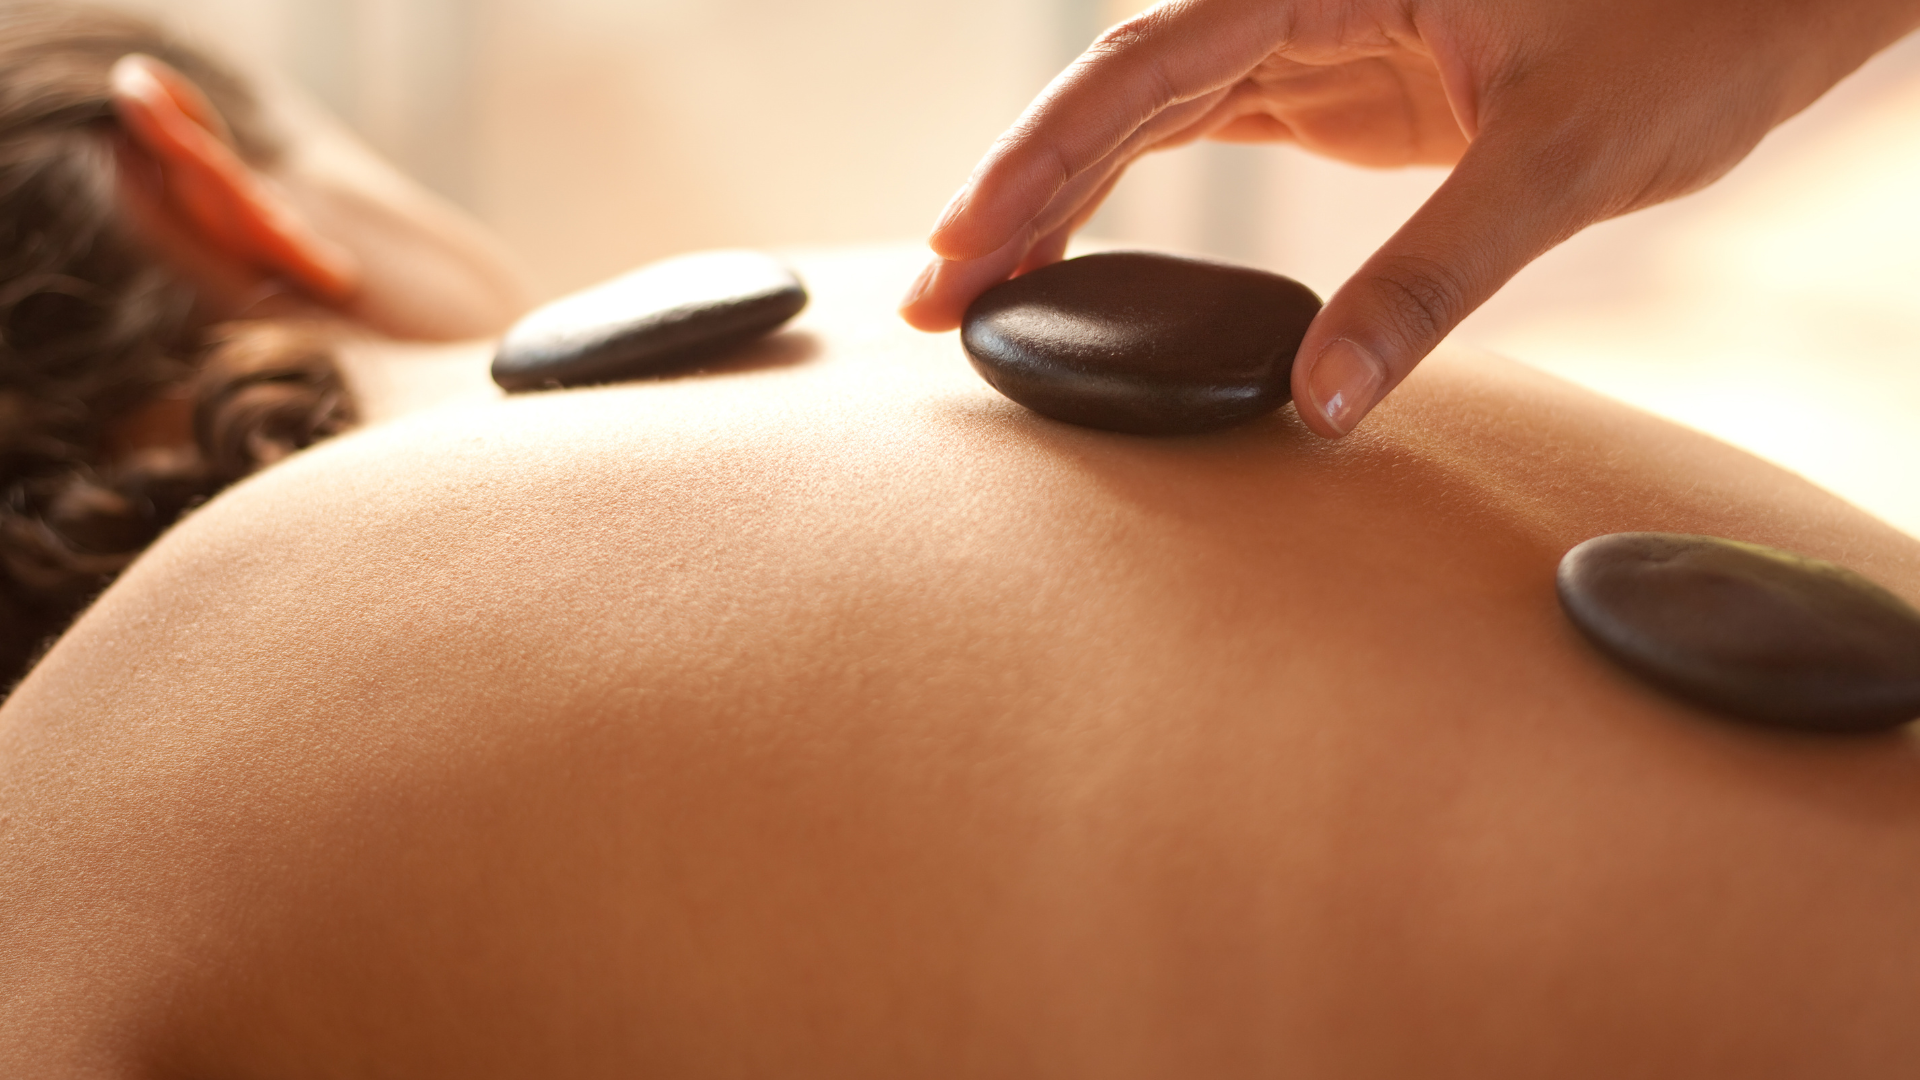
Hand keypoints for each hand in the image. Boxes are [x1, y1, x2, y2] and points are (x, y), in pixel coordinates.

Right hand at [900, 0, 1919, 436]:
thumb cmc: (1700, 29)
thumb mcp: (1566, 159)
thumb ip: (1435, 277)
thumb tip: (1316, 408)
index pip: (1145, 63)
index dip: (1038, 161)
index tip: (960, 251)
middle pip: (1115, 84)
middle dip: (1017, 188)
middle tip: (931, 299)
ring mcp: (1312, 30)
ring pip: (1141, 106)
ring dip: (1058, 194)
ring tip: (980, 289)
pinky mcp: (1334, 76)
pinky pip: (1197, 126)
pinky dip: (1127, 191)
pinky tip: (1080, 255)